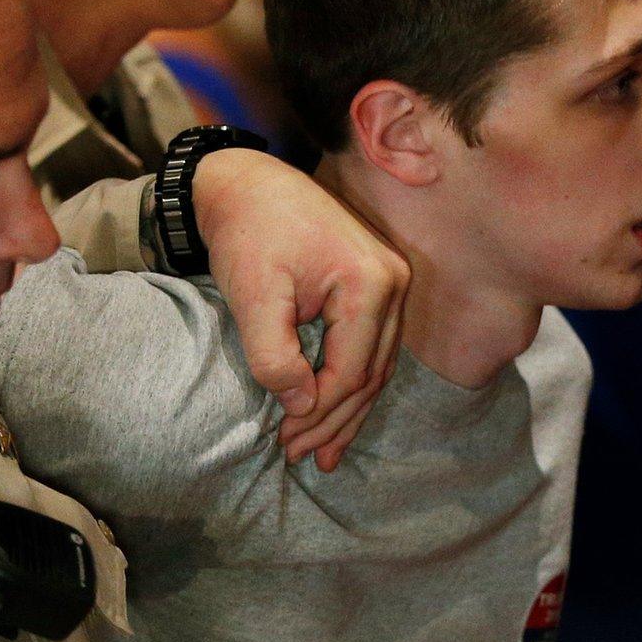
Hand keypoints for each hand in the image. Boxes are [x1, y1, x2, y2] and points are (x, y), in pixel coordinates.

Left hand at [191, 149, 409, 469]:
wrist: (249, 183)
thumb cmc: (248, 233)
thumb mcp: (254, 296)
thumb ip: (275, 356)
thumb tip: (301, 406)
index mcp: (368, 284)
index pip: (350, 371)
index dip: (318, 414)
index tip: (286, 443)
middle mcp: (393, 283)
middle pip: (371, 373)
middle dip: (336, 422)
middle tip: (305, 458)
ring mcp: (392, 281)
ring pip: (377, 364)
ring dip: (349, 409)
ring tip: (324, 451)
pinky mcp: (378, 283)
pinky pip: (372, 345)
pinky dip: (352, 379)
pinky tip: (335, 408)